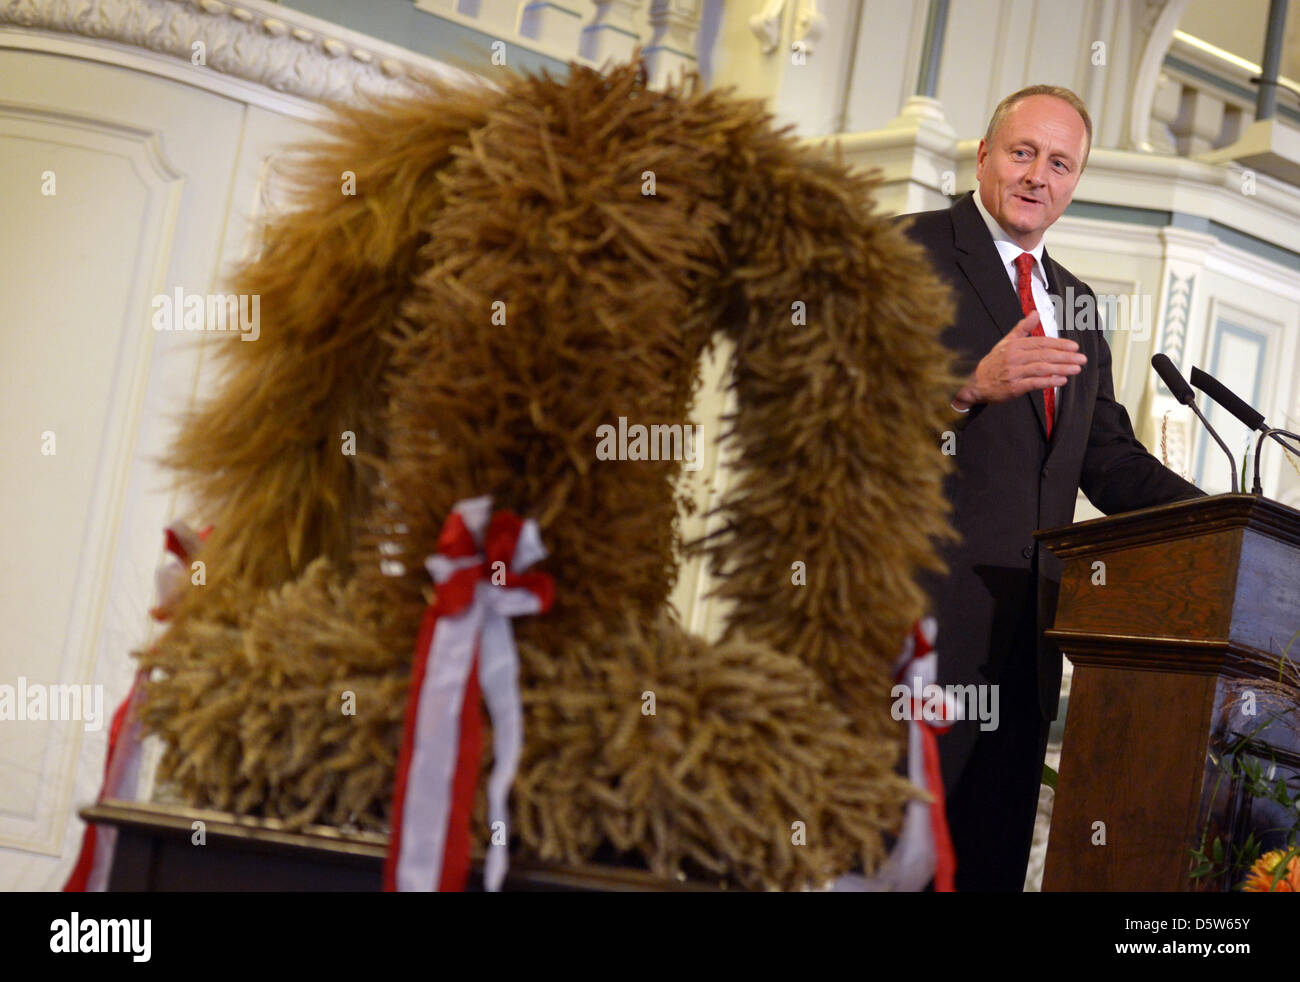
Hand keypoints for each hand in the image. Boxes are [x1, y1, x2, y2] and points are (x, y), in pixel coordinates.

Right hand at [951, 311, 1085, 409]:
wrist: (975, 383)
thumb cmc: (993, 363)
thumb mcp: (1006, 342)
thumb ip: (1022, 328)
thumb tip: (1035, 312)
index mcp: (1015, 345)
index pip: (1042, 342)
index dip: (1059, 344)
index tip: (1074, 347)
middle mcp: (1015, 357)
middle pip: (1045, 355)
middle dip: (1066, 356)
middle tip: (1081, 358)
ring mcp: (1014, 372)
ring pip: (1042, 368)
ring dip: (1061, 368)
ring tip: (1076, 369)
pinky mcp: (1013, 387)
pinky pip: (1034, 383)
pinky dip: (1049, 381)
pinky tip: (1061, 381)